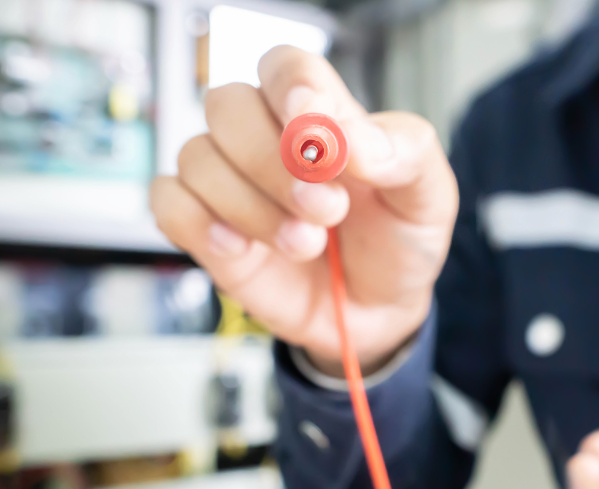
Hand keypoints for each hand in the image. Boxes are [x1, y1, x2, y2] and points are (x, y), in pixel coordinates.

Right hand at [150, 46, 456, 374]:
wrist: (379, 312)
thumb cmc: (398, 241)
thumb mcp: (428, 195)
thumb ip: (402, 152)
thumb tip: (348, 138)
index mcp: (321, 114)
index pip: (285, 67)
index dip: (289, 86)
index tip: (309, 122)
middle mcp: (267, 138)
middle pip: (228, 106)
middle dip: (274, 161)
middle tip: (326, 209)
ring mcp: (231, 182)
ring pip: (198, 157)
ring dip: (252, 206)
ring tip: (305, 244)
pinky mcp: (205, 227)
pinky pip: (170, 204)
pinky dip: (203, 225)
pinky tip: (247, 250)